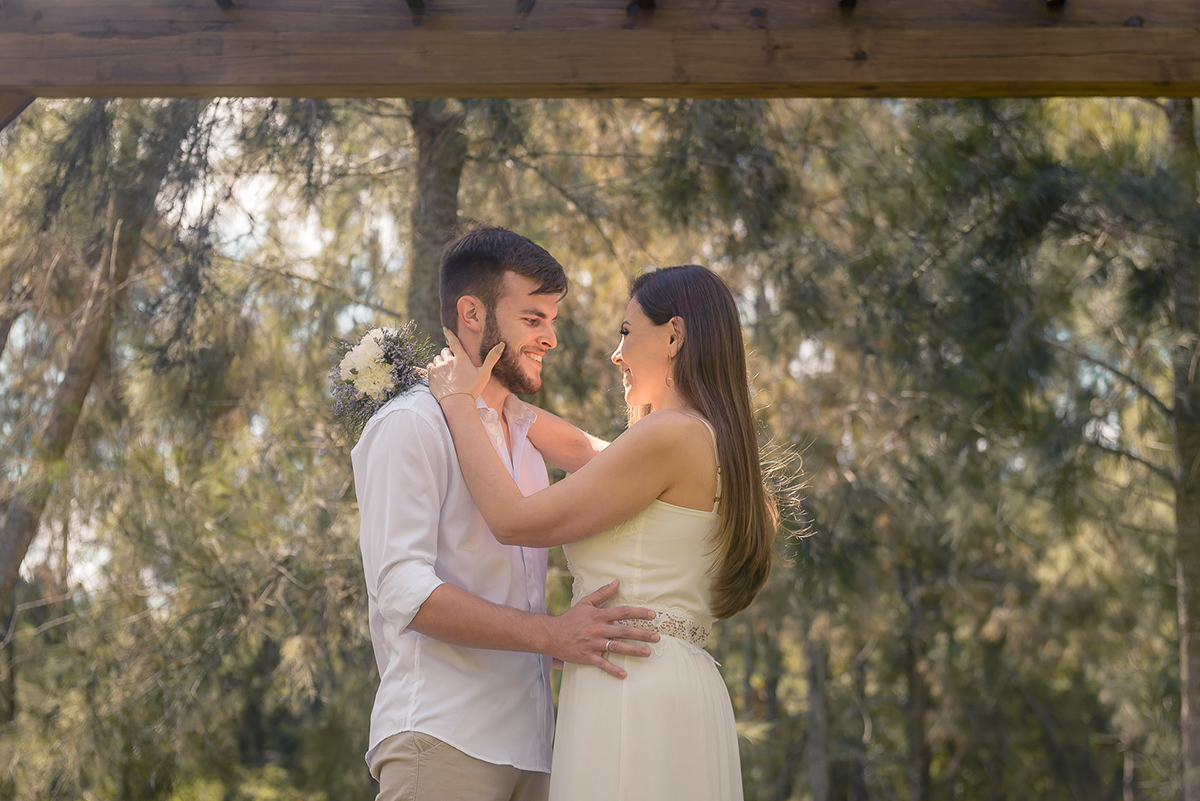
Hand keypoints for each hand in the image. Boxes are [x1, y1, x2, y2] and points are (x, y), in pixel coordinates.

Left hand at [427, 328, 503, 401]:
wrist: (457, 403)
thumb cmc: (473, 389)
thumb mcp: (484, 374)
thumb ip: (492, 358)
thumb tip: (502, 344)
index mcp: (461, 358)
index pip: (453, 341)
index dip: (449, 334)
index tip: (445, 329)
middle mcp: (449, 360)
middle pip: (445, 350)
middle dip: (448, 355)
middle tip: (453, 365)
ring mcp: (439, 367)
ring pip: (437, 358)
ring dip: (441, 362)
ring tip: (447, 372)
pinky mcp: (432, 375)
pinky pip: (430, 366)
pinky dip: (434, 368)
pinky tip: (440, 375)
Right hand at [544, 579, 659, 678]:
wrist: (552, 634)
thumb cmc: (571, 618)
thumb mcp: (585, 602)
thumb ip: (602, 593)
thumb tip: (617, 582)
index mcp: (598, 615)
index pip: (622, 612)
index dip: (638, 613)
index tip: (652, 616)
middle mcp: (598, 629)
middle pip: (624, 631)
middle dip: (642, 634)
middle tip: (657, 637)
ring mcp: (593, 643)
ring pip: (617, 647)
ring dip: (633, 650)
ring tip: (648, 652)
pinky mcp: (587, 656)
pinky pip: (602, 664)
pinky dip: (613, 669)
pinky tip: (624, 674)